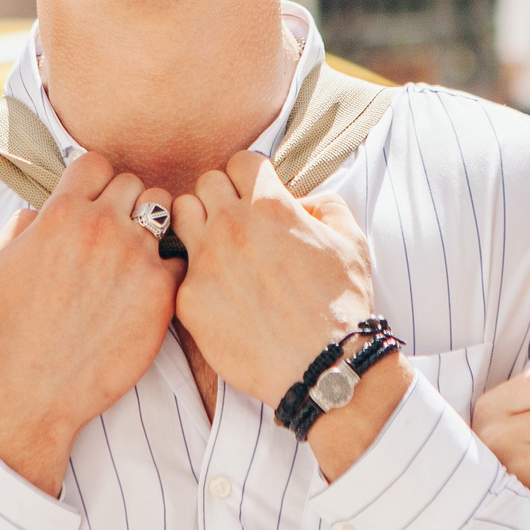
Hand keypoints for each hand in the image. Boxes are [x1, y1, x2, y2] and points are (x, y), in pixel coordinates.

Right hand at [0, 152, 180, 494]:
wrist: (38, 385)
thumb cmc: (15, 327)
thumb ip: (19, 226)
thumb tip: (37, 211)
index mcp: (62, 213)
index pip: (95, 163)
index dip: (96, 181)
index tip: (96, 202)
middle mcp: (101, 226)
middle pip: (134, 183)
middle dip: (127, 203)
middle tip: (120, 233)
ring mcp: (134, 255)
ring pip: (165, 212)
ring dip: (154, 228)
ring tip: (140, 255)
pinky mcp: (160, 289)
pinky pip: (180, 257)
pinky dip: (169, 269)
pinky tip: (152, 288)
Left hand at [170, 153, 374, 409]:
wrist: (323, 368)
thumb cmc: (342, 306)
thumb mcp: (351, 242)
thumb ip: (326, 206)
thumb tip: (302, 200)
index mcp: (272, 206)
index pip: (240, 161)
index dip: (250, 177)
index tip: (255, 197)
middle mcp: (233, 226)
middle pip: (206, 182)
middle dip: (222, 196)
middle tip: (236, 223)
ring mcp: (206, 261)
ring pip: (180, 214)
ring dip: (197, 223)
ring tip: (215, 247)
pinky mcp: (189, 298)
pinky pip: (178, 267)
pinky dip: (195, 274)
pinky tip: (216, 292)